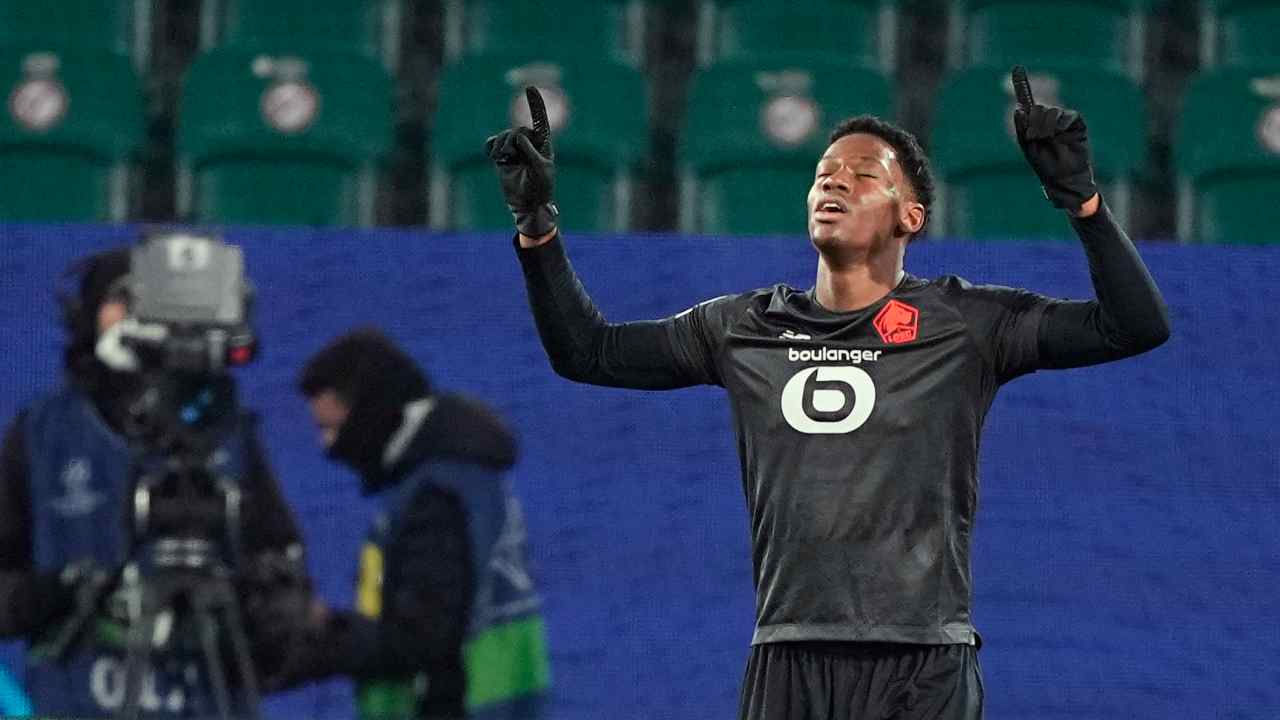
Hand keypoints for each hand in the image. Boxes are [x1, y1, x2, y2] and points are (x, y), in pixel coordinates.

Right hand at [484, 86, 558, 237]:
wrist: (528, 205)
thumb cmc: (540, 188)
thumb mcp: (540, 169)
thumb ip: (530, 151)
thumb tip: (518, 135)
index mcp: (543, 144)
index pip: (539, 120)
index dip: (535, 104)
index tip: (529, 88)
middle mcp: (528, 144)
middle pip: (517, 129)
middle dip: (511, 141)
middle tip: (511, 157)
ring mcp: (514, 150)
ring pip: (503, 136)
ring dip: (500, 146)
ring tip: (502, 160)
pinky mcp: (501, 158)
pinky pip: (491, 144)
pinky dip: (490, 147)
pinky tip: (493, 156)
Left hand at [1011, 65, 1098, 213]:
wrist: (1064, 178)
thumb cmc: (1044, 166)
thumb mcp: (1028, 146)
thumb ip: (1022, 127)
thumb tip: (1019, 108)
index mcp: (1034, 124)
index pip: (1027, 102)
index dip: (1022, 85)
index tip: (1017, 68)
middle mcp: (1048, 119)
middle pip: (1038, 108)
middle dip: (1034, 123)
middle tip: (1037, 137)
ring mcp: (1063, 120)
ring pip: (1050, 112)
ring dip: (1045, 126)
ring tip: (1048, 139)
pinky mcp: (1076, 123)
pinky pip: (1066, 116)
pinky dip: (1060, 125)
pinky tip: (1059, 135)